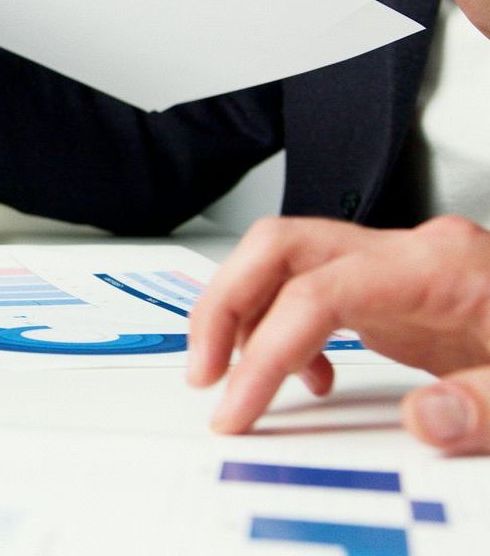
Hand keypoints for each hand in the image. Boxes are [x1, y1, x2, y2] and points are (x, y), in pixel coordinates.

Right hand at [187, 216, 489, 452]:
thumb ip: (481, 406)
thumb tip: (420, 422)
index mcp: (438, 267)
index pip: (319, 291)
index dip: (266, 347)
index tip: (240, 403)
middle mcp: (410, 253)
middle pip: (280, 247)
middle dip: (227, 306)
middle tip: (206, 371)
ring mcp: (399, 267)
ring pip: (284, 260)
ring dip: (244, 314)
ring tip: (233, 376)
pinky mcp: (397, 289)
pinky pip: (312, 289)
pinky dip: (288, 331)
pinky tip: (311, 378)